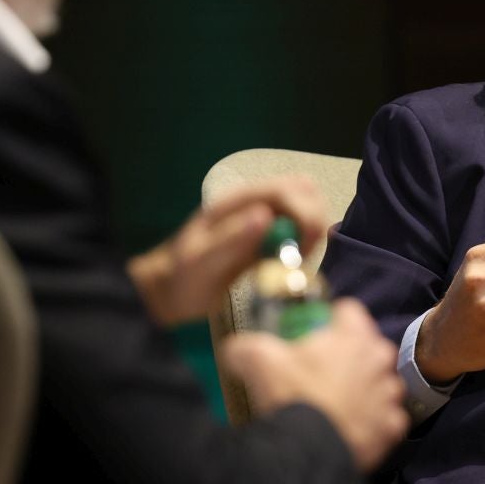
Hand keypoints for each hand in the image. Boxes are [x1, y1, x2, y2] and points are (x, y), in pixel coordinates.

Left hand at [127, 176, 328, 325]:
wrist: (170, 294)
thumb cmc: (181, 279)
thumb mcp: (200, 262)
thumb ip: (231, 238)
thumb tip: (265, 216)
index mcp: (238, 202)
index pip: (289, 189)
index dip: (305, 215)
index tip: (301, 250)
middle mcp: (254, 203)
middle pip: (305, 190)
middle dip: (314, 221)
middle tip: (300, 256)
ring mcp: (263, 219)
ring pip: (308, 207)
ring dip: (312, 233)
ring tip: (294, 263)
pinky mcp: (268, 237)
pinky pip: (300, 230)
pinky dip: (306, 245)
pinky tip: (289, 267)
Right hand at [219, 298, 407, 472]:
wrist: (308, 452)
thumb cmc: (291, 396)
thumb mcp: (256, 359)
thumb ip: (245, 345)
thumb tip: (234, 348)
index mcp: (354, 336)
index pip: (348, 311)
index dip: (329, 319)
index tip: (314, 333)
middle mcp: (380, 361)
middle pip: (367, 348)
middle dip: (348, 356)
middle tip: (319, 372)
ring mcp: (389, 396)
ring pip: (380, 384)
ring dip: (364, 390)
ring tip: (336, 403)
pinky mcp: (392, 428)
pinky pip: (385, 419)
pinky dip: (371, 422)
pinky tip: (349, 427)